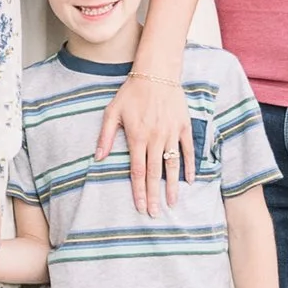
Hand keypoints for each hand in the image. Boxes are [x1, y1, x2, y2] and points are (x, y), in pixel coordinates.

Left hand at [100, 64, 194, 210]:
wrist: (155, 73)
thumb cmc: (131, 93)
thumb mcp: (112, 112)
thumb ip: (105, 136)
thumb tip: (98, 157)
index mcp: (136, 137)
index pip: (137, 171)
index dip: (138, 190)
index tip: (139, 206)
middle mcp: (154, 138)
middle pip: (154, 173)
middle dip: (153, 195)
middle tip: (154, 213)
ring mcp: (170, 133)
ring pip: (172, 165)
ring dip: (172, 186)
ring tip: (172, 203)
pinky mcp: (183, 127)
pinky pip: (188, 150)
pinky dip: (189, 165)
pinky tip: (189, 180)